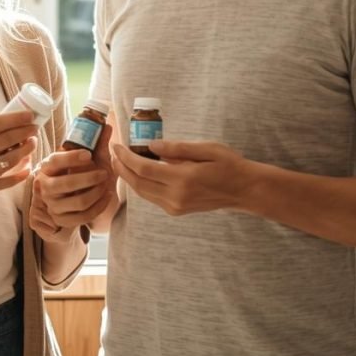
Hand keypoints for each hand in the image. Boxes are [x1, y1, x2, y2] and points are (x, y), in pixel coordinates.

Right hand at [0, 110, 38, 203]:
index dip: (16, 118)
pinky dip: (22, 172)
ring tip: (32, 143)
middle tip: (35, 128)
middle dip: (26, 132)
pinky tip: (29, 164)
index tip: (30, 115)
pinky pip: (10, 180)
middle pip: (8, 140)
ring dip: (27, 150)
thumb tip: (13, 123)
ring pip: (13, 159)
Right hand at [31, 123, 115, 236]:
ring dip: (97, 192)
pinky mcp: (62, 220)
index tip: (88, 154)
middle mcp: (45, 186)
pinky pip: (84, 216)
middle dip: (89, 178)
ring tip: (106, 183)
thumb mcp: (88, 158)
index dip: (71, 158)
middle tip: (104, 173)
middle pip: (67, 183)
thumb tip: (107, 125)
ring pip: (79, 201)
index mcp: (47, 166)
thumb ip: (97, 143)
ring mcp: (52, 205)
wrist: (75, 201)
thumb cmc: (81, 173)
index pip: (56, 160)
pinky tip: (107, 196)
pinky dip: (100, 206)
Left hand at [112, 140, 252, 215]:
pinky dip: (139, 184)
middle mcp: (176, 197)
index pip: (143, 169)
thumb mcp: (206, 148)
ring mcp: (175, 207)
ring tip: (119, 160)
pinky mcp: (176, 210)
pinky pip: (151, 197)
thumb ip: (176, 148)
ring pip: (142, 192)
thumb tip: (150, 145)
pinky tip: (136, 171)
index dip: (126, 157)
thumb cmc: (228, 164)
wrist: (243, 190)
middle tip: (112, 152)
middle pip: (138, 183)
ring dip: (127, 176)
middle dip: (121, 167)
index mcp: (183, 179)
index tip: (117, 144)